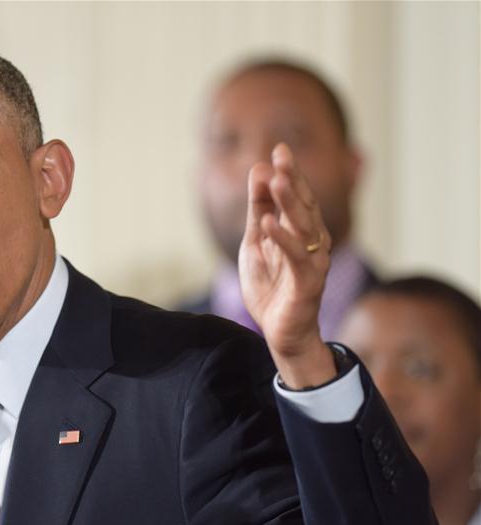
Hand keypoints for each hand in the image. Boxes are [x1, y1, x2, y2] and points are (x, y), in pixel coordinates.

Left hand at [239, 143, 335, 388]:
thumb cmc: (271, 287)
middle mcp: (313, 243)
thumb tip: (259, 169)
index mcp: (300, 232)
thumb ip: (257, 209)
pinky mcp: (307, 284)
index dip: (289, 173)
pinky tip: (268, 223)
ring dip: (290, 203)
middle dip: (293, 180)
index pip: (297, 197)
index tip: (279, 148)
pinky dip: (283, 239)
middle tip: (281, 156)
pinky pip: (297, 258)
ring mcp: (313, 263)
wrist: (280, 333)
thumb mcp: (256, 242)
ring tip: (276, 181)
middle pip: (304, 206)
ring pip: (304, 227)